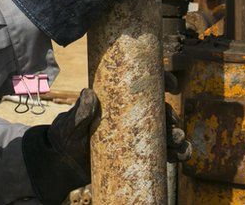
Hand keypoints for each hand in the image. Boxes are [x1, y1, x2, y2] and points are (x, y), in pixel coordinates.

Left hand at [23, 83, 189, 204]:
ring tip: (180, 145)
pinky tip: (181, 156)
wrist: (63, 162)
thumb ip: (80, 110)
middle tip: (174, 125)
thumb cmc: (67, 135)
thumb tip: (88, 93)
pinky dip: (175, 154)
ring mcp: (136, 137)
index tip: (171, 84)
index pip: (146, 86)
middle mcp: (133, 117)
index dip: (164, 80)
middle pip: (160, 113)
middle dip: (172, 117)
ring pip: (165, 135)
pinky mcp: (138, 156)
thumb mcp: (71, 120)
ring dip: (178, 138)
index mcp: (121, 101)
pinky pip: (161, 155)